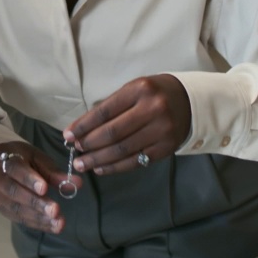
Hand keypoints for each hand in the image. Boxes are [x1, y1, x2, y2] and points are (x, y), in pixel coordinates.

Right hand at [0, 141, 79, 233]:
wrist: (0, 165)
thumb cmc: (22, 158)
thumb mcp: (37, 158)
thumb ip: (54, 172)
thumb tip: (77, 184)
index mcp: (2, 156)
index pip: (15, 168)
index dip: (29, 180)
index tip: (45, 189)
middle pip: (14, 191)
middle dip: (36, 202)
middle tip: (55, 210)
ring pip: (16, 208)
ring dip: (38, 217)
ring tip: (58, 222)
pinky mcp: (0, 209)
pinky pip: (18, 218)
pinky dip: (37, 223)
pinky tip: (52, 226)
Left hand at [63, 74, 190, 175]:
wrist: (190, 102)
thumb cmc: (153, 94)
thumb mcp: (133, 90)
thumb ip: (111, 107)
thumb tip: (81, 129)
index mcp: (139, 90)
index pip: (104, 111)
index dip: (83, 126)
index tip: (68, 135)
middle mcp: (152, 109)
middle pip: (113, 132)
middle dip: (89, 144)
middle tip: (74, 151)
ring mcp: (161, 130)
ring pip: (122, 149)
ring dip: (98, 159)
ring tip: (82, 164)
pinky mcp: (166, 148)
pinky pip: (136, 161)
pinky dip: (115, 166)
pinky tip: (101, 168)